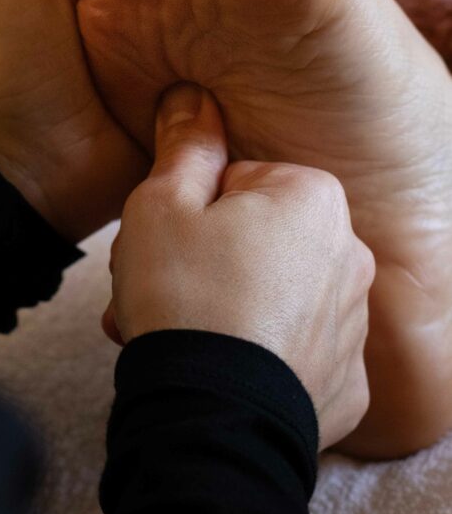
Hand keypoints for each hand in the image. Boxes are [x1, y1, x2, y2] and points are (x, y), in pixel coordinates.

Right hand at [103, 83, 374, 449]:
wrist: (208, 417)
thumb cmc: (182, 297)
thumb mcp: (162, 203)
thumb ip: (184, 144)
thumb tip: (192, 96)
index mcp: (312, 198)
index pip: (239, 181)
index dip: (191, 209)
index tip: (166, 241)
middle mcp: (349, 254)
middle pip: (257, 237)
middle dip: (204, 258)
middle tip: (160, 287)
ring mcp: (352, 324)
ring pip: (272, 292)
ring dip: (225, 303)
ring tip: (178, 331)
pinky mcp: (345, 381)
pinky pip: (294, 349)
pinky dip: (258, 353)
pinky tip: (217, 367)